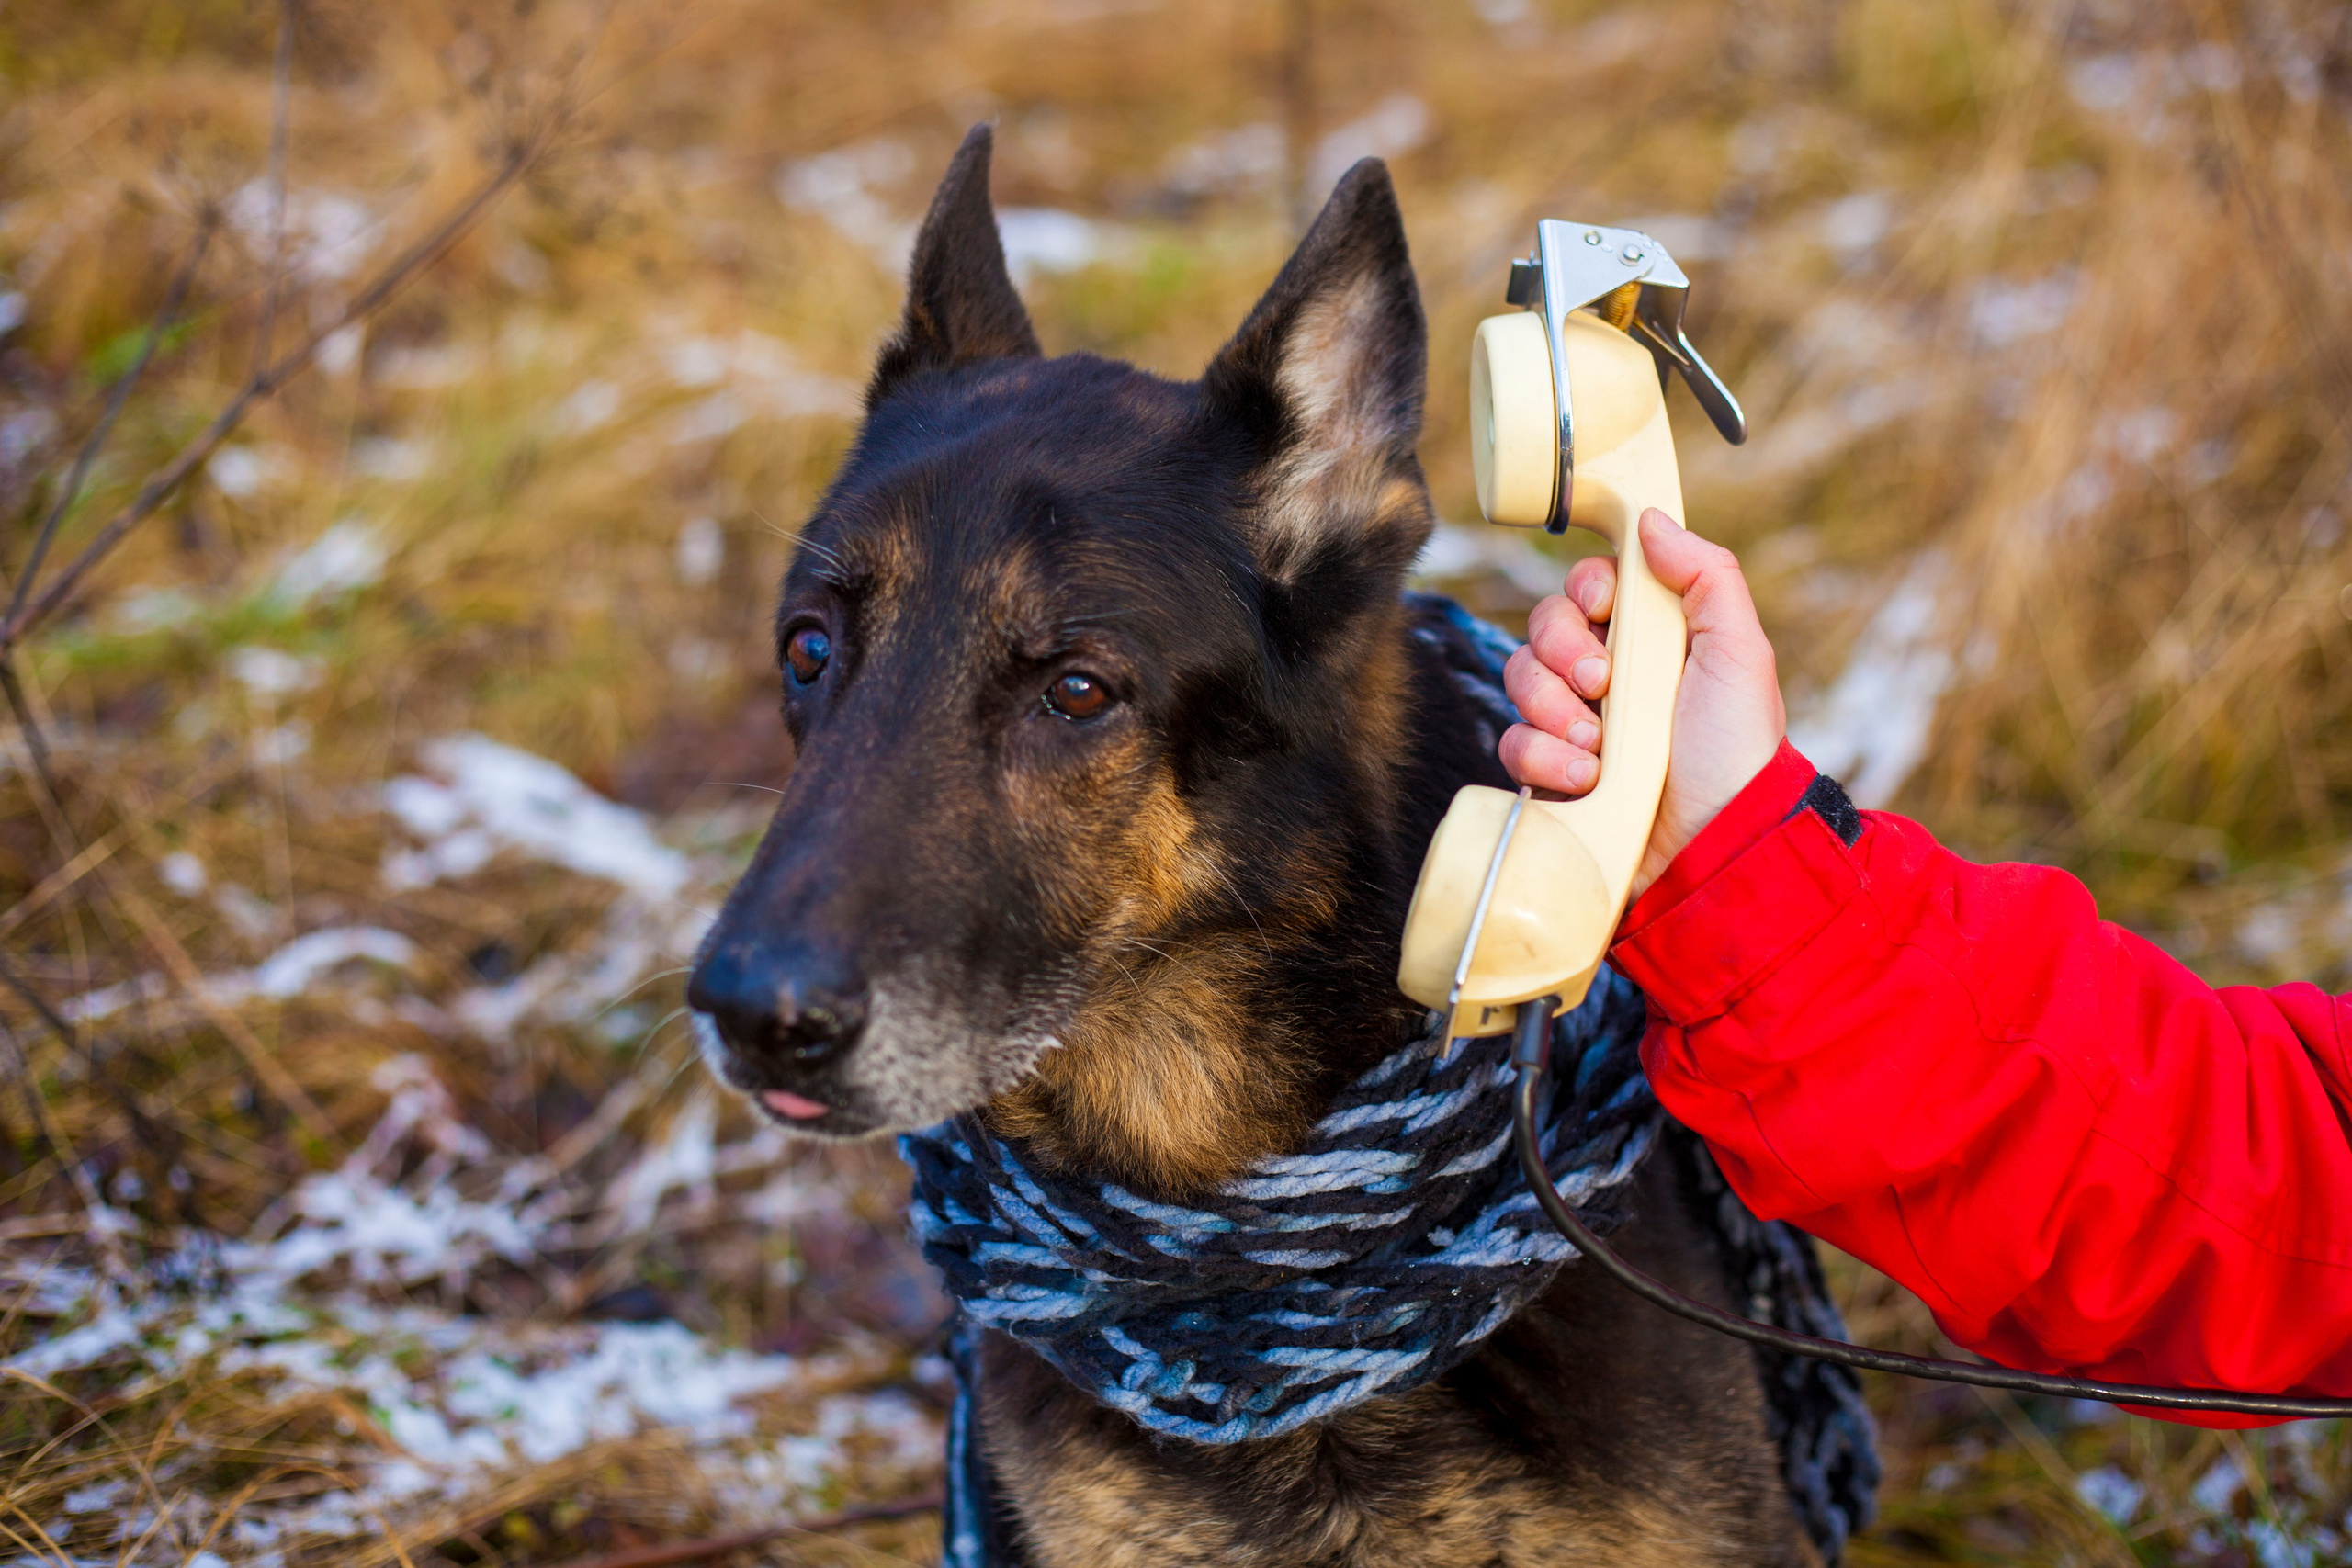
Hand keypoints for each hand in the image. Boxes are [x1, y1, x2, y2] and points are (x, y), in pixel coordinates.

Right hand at [1497, 507, 1785, 900]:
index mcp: (1651, 638)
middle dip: (1564, 653)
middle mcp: (1608, 675)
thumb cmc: (1738, 752)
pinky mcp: (1551, 775)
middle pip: (1542, 626)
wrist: (1715, 845)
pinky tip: (1587, 780)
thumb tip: (1650, 520)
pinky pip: (1512, 745)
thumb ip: (1707, 575)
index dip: (1586, 592)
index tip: (1607, 614)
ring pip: (1519, 680)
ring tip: (1600, 748)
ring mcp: (1575, 725)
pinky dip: (1545, 760)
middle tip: (1603, 687)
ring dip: (1554, 710)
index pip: (1587, 585)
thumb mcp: (1740, 654)